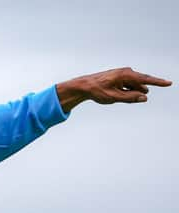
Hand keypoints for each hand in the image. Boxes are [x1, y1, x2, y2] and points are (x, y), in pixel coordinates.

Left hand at [56, 67, 171, 112]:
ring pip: (133, 87)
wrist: (84, 86)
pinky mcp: (120, 78)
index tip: (169, 83)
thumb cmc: (98, 91)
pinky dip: (126, 92)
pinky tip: (116, 94)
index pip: (146, 80)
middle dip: (136, 92)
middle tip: (118, 95)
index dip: (158, 82)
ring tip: (113, 95)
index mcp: (125, 75)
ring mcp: (123, 74)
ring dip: (129, 94)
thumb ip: (130, 98)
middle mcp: (126, 72)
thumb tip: (144, 97)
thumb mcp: (114, 97)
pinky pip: (128, 86)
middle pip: (139, 84)